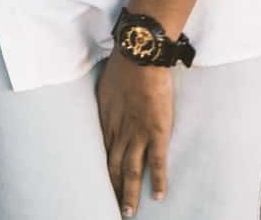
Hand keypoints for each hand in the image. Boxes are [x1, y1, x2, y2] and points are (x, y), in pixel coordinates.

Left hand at [96, 56, 172, 215]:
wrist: (138, 57)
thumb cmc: (122, 66)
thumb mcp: (106, 86)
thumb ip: (108, 102)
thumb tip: (108, 107)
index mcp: (107, 121)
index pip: (104, 152)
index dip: (104, 171)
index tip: (101, 186)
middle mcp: (120, 132)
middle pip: (114, 166)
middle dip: (113, 188)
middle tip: (113, 207)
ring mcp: (138, 134)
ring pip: (132, 170)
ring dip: (130, 193)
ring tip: (128, 211)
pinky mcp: (157, 132)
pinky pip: (157, 162)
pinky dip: (158, 181)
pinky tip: (158, 196)